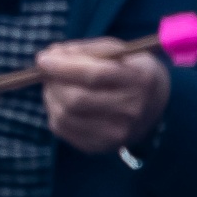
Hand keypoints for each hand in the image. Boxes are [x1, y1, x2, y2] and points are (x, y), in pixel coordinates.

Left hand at [34, 35, 171, 155]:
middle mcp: (132, 110)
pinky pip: (63, 129)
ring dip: (50, 96)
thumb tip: (50, 56)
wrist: (155, 102)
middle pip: (76, 99)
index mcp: (139, 79)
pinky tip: (61, 102)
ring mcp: (119, 133)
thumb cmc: (128, 68)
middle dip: (53, 82)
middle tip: (46, 71)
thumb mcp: (115, 50)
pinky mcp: (103, 146)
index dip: (63, 67)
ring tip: (55, 85)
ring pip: (65, 116)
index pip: (94, 75)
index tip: (42, 59)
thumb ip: (83, 50)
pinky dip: (53, 112)